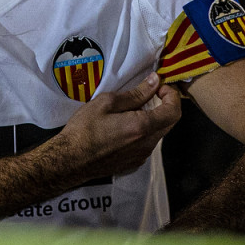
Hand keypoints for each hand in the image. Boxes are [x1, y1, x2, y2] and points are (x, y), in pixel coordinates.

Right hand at [56, 73, 181, 179]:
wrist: (70, 160)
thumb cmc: (84, 129)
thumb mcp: (107, 103)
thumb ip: (136, 93)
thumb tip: (155, 81)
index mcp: (142, 127)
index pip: (174, 111)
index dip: (172, 95)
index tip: (159, 86)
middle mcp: (147, 144)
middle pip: (169, 122)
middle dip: (164, 105)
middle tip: (149, 93)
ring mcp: (141, 156)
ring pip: (158, 133)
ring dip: (153, 118)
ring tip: (132, 109)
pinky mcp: (133, 162)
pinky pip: (147, 143)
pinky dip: (144, 131)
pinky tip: (125, 126)